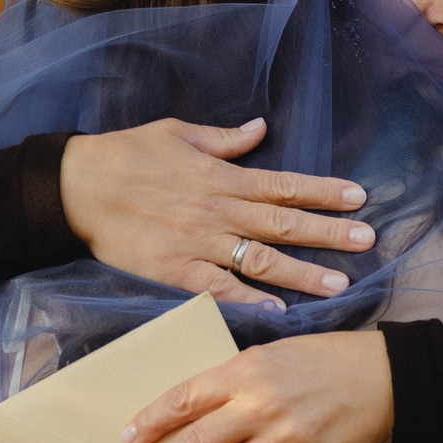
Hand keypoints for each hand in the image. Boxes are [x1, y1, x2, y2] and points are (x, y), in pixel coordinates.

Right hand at [61, 118, 373, 306]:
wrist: (74, 187)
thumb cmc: (125, 154)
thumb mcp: (177, 133)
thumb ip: (224, 139)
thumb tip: (260, 129)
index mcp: (221, 177)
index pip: (284, 185)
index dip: (324, 192)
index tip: (359, 197)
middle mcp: (217, 211)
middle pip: (283, 224)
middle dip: (328, 233)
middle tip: (367, 240)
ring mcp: (197, 244)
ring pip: (259, 261)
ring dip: (302, 273)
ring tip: (341, 284)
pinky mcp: (174, 271)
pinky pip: (218, 290)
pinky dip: (248, 301)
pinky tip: (278, 313)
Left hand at [122, 331, 393, 442]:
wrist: (384, 377)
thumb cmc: (326, 361)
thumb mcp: (272, 354)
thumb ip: (235, 379)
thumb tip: (195, 407)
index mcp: (245, 371)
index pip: (184, 398)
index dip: (152, 420)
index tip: (130, 439)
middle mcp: (259, 406)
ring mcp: (284, 441)